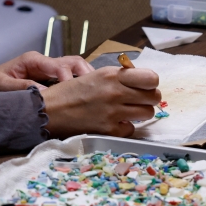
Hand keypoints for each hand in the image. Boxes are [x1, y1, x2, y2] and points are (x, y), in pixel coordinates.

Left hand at [0, 51, 93, 94]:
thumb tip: (44, 94)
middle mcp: (43, 63)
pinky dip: (76, 86)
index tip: (73, 92)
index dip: (68, 78)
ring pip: (73, 70)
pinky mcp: (46, 81)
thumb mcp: (1, 86)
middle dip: (85, 73)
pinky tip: (82, 98)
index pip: (59, 65)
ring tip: (93, 93)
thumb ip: (22, 88)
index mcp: (33, 60)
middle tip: (94, 89)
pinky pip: (66, 81)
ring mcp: (46, 72)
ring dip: (83, 79)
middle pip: (72, 62)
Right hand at [40, 65, 160, 137]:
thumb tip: (142, 80)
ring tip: (127, 111)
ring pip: (147, 114)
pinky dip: (125, 127)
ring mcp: (113, 112)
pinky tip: (114, 122)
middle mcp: (115, 92)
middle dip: (148, 98)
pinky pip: (131, 129)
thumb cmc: (71, 92)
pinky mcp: (109, 130)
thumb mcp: (96, 75)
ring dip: (140, 113)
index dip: (151, 83)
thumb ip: (119, 77)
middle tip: (138, 100)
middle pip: (154, 97)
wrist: (51, 110)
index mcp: (113, 75)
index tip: (144, 86)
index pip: (151, 78)